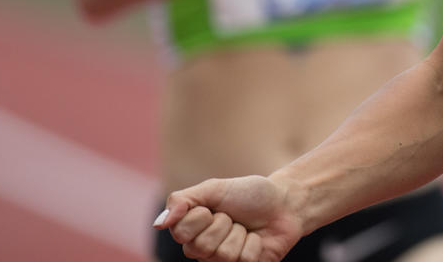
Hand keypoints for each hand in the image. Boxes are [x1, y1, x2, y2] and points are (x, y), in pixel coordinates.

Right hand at [154, 175, 302, 261]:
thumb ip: (182, 200)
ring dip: (240, 234)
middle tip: (233, 217)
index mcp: (191, 232)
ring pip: (223, 255)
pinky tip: (257, 238)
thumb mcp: (214, 188)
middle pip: (201, 247)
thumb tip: (158, 224)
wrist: (284, 202)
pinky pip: (244, 260)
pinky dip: (255, 244)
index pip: (180, 233)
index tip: (214, 207)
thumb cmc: (248, 194)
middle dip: (223, 225)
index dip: (201, 217)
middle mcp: (203, 251)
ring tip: (245, 227)